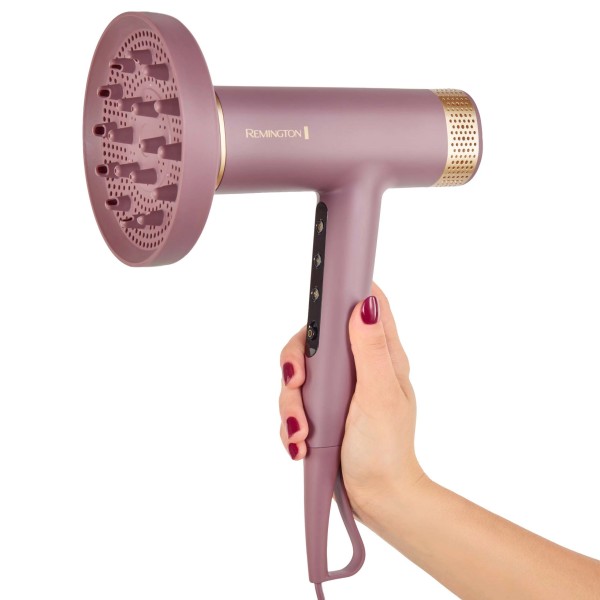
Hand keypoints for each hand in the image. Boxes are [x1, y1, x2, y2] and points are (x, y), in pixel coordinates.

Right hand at [278, 283, 425, 518]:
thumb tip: (365, 304)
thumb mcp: (380, 396)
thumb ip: (370, 350)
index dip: (339, 296)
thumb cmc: (386, 449)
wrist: (378, 498)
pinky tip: (300, 444)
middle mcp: (356, 367)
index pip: (362, 306)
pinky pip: (294, 405)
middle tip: (295, 384)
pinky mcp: (321, 412)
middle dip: (296, 362)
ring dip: (292, 404)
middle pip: (314, 340)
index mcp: (379, 356)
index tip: (318, 308)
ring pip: (298, 375)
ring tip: (300, 432)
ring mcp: (336, 390)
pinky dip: (291, 423)